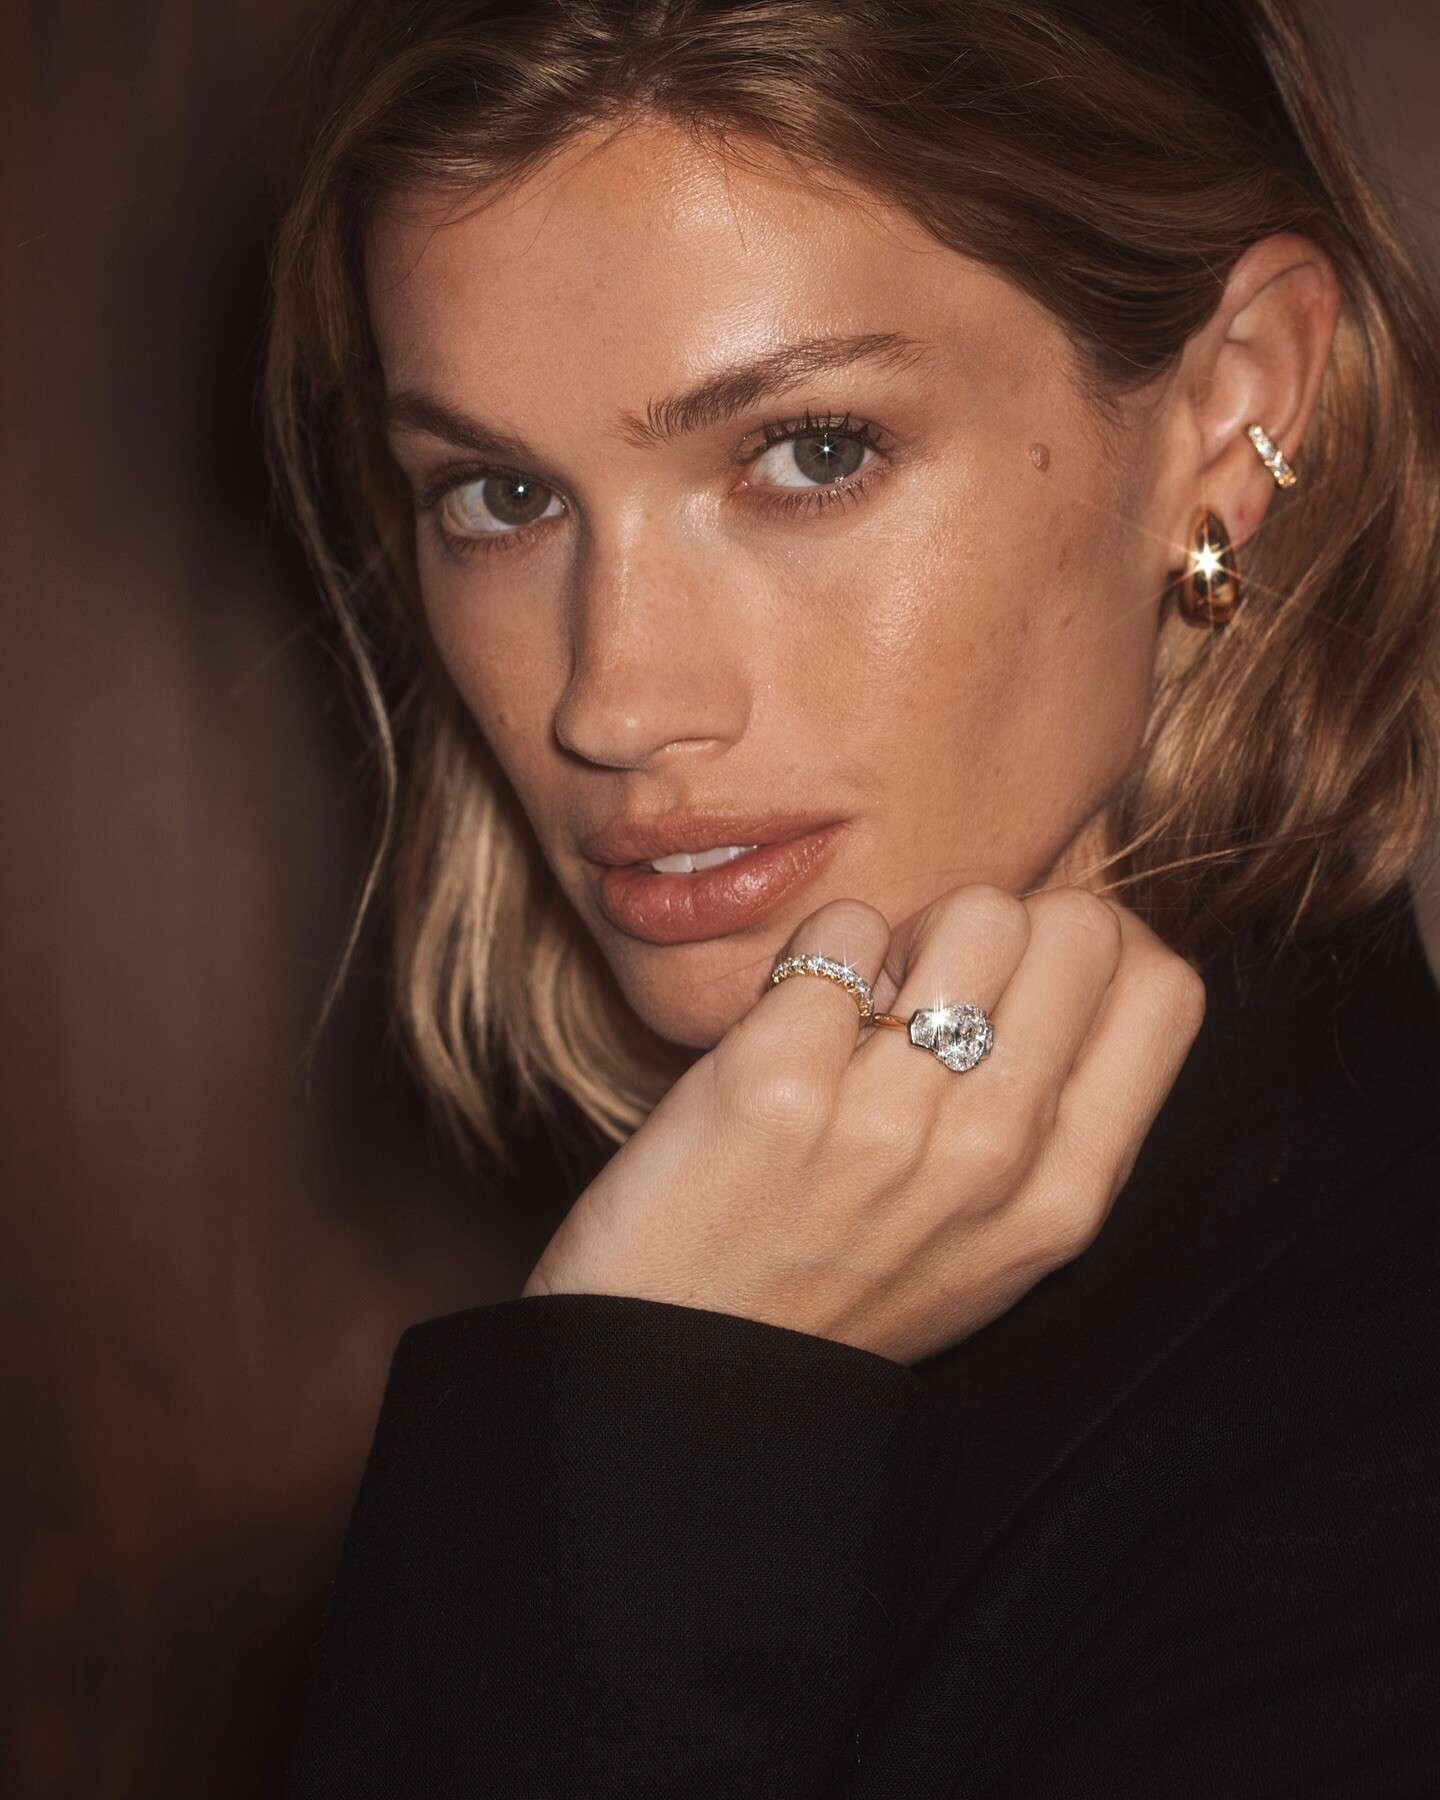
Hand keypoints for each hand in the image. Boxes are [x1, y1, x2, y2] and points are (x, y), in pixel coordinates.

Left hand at [522, 886, 1204, 1365]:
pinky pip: (845, 929)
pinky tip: (792, 1028)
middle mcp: (994, 1155)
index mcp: (1066, 1196)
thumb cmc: (841, 1284)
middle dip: (1007, 932)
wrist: (683, 1368)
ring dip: (913, 938)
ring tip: (864, 1017)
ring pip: (974, 911)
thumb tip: (1093, 953)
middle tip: (936, 996)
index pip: (1167, 990)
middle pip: (1077, 927)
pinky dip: (817, 956)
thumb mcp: (997, 1242)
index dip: (1103, 945)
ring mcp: (888, 1119)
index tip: (1034, 969)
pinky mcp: (777, 1081)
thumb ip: (1061, 1120)